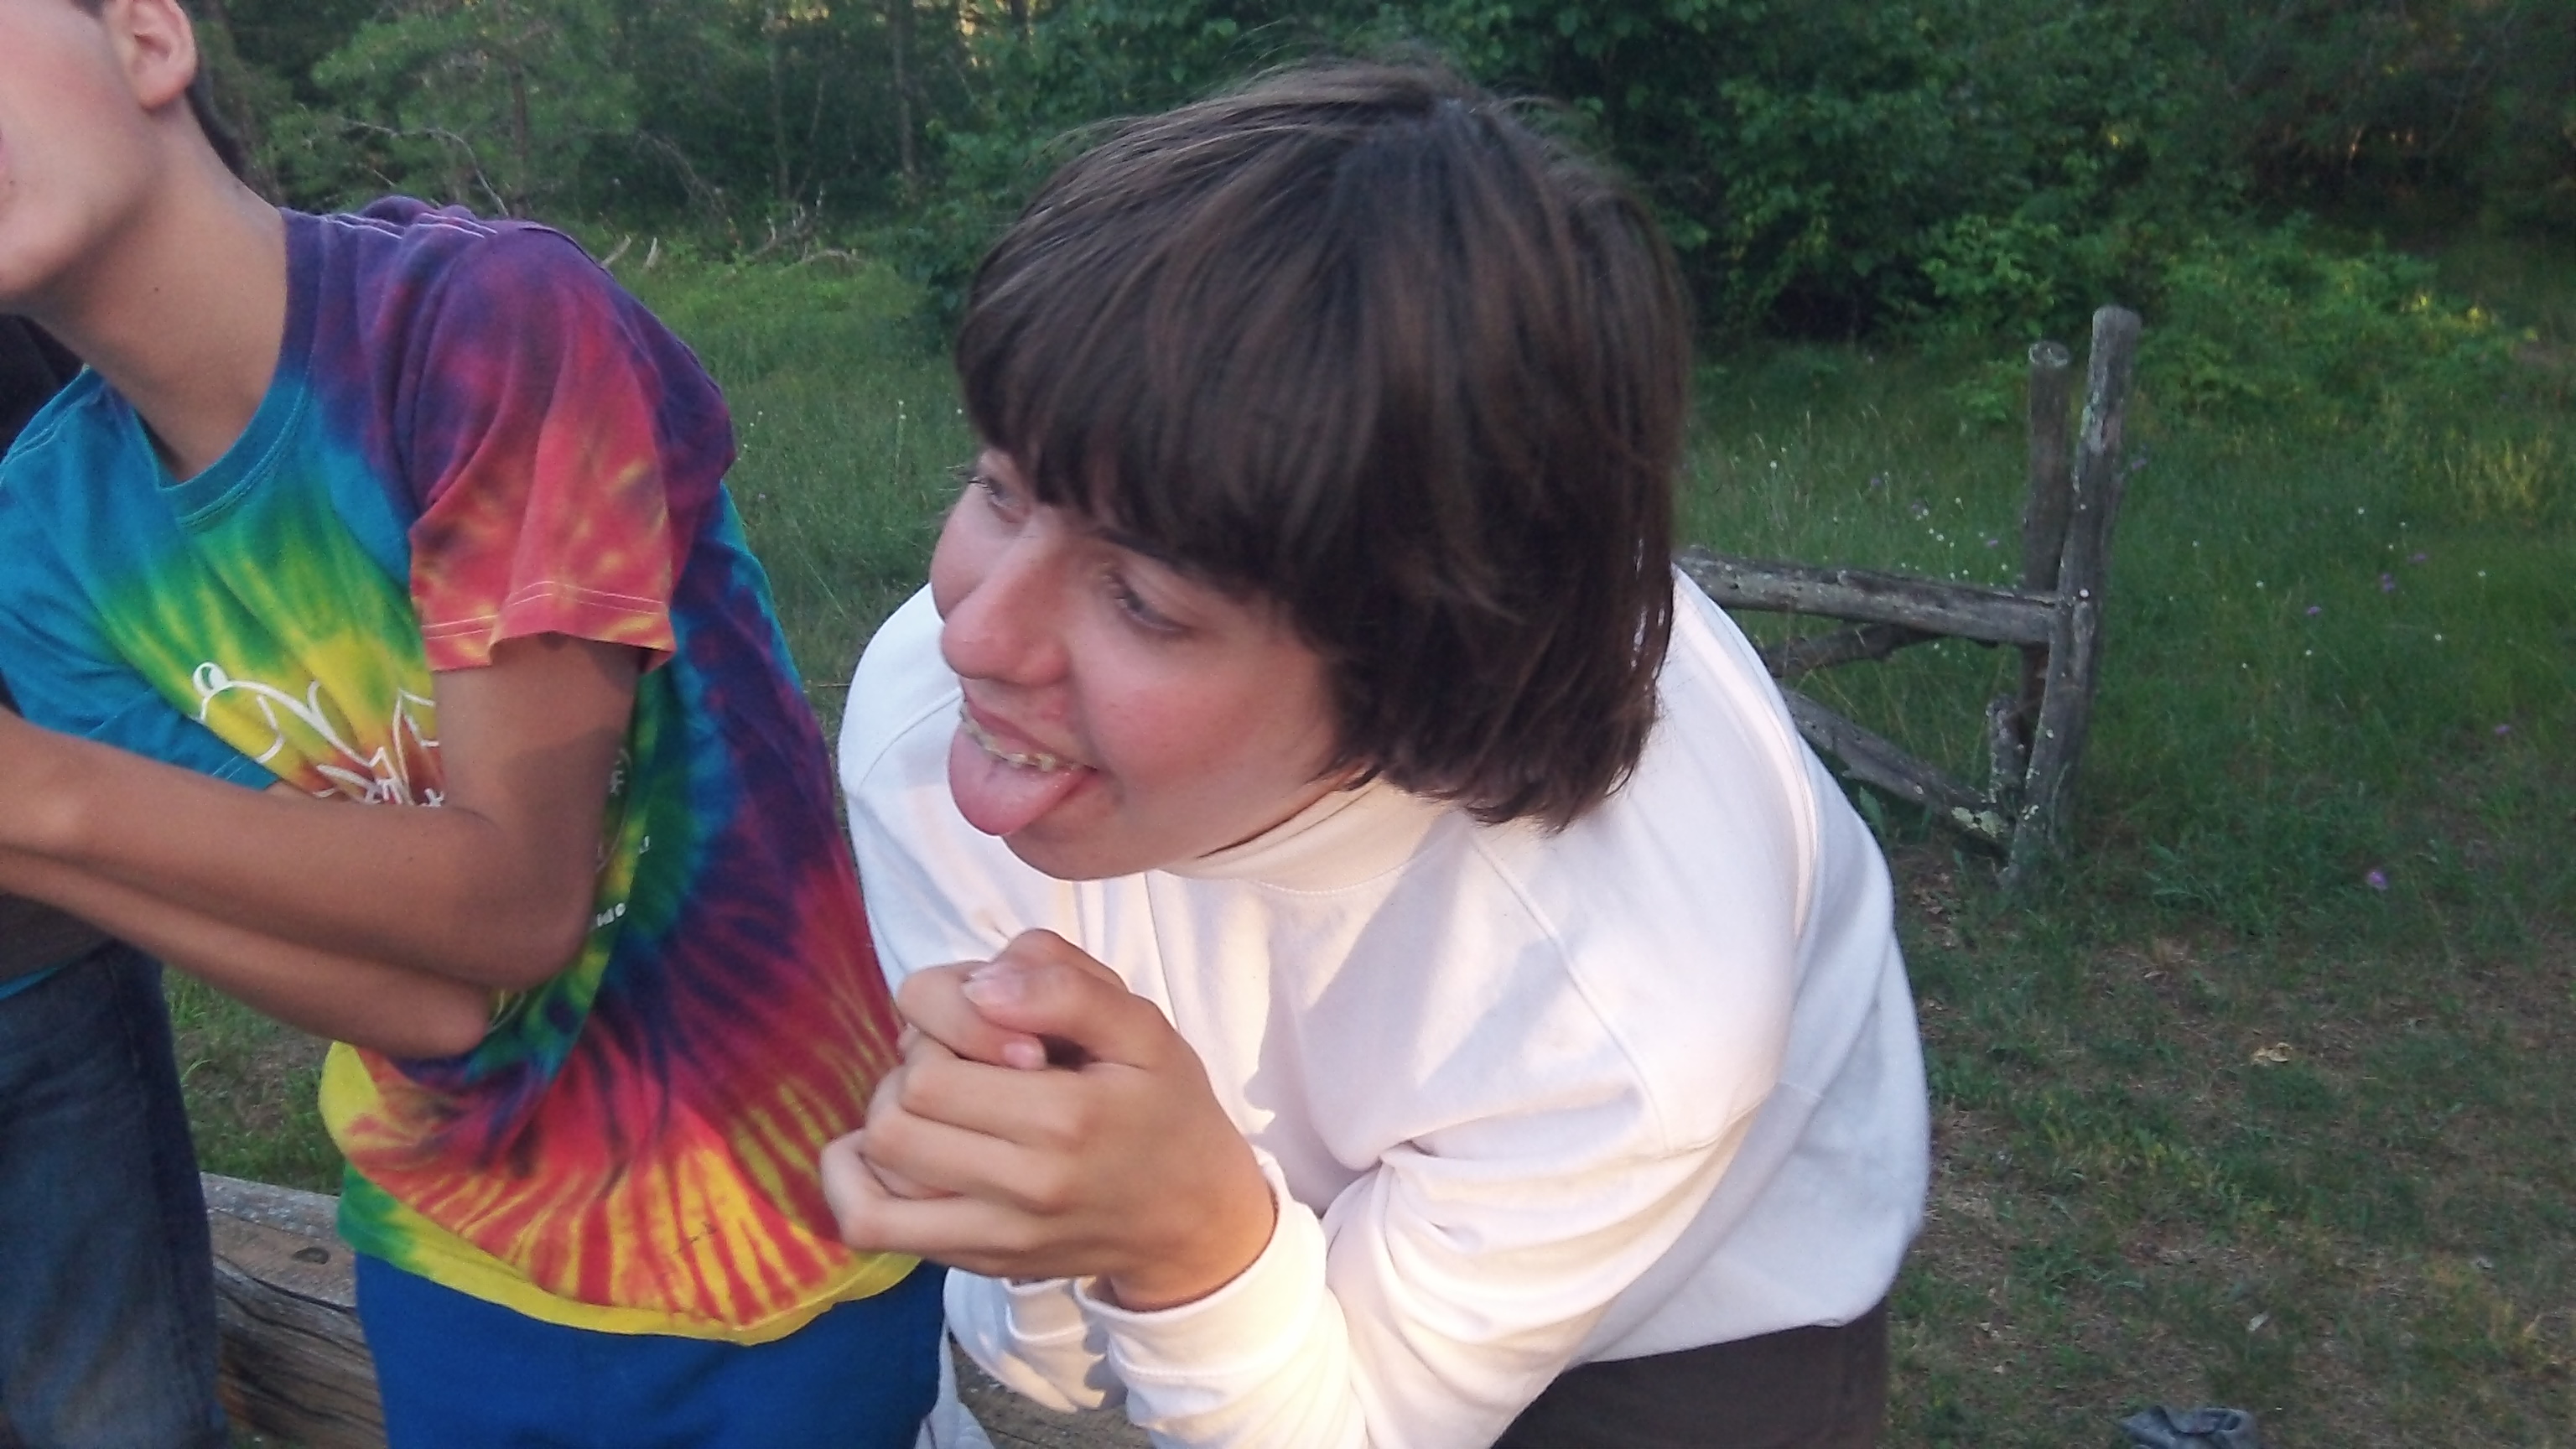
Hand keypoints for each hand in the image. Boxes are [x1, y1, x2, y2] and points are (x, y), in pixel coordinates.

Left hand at [822, 930, 1275, 1309]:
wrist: (1193, 1219)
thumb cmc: (1165, 1108)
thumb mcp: (1144, 1027)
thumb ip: (1067, 986)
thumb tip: (980, 985)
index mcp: (1067, 1118)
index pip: (931, 1068)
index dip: (940, 1025)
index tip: (990, 1020)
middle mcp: (1026, 1187)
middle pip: (895, 1115)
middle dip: (913, 1064)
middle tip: (962, 1055)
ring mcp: (998, 1235)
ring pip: (877, 1166)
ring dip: (889, 1115)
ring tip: (939, 1101)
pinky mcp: (979, 1261)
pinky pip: (873, 1226)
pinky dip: (852, 1180)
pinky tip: (878, 1150)